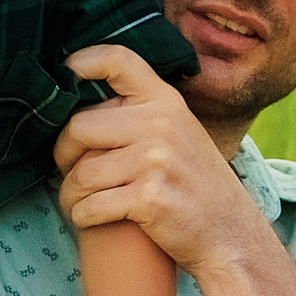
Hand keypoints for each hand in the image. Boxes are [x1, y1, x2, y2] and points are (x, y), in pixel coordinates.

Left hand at [56, 46, 268, 278]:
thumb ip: (144, 115)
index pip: (119, 61)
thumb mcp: (181, 133)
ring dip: (69, 194)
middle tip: (68, 171)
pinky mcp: (149, 197)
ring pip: (81, 174)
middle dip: (63, 155)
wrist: (231, 234)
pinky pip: (91, 205)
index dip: (83, 60)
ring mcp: (156, 160)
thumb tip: (87, 106)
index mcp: (166, 101)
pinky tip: (88, 218)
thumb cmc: (197, 186)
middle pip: (79, 127)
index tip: (66, 71)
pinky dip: (81, 215)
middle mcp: (161, 123)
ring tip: (77, 201)